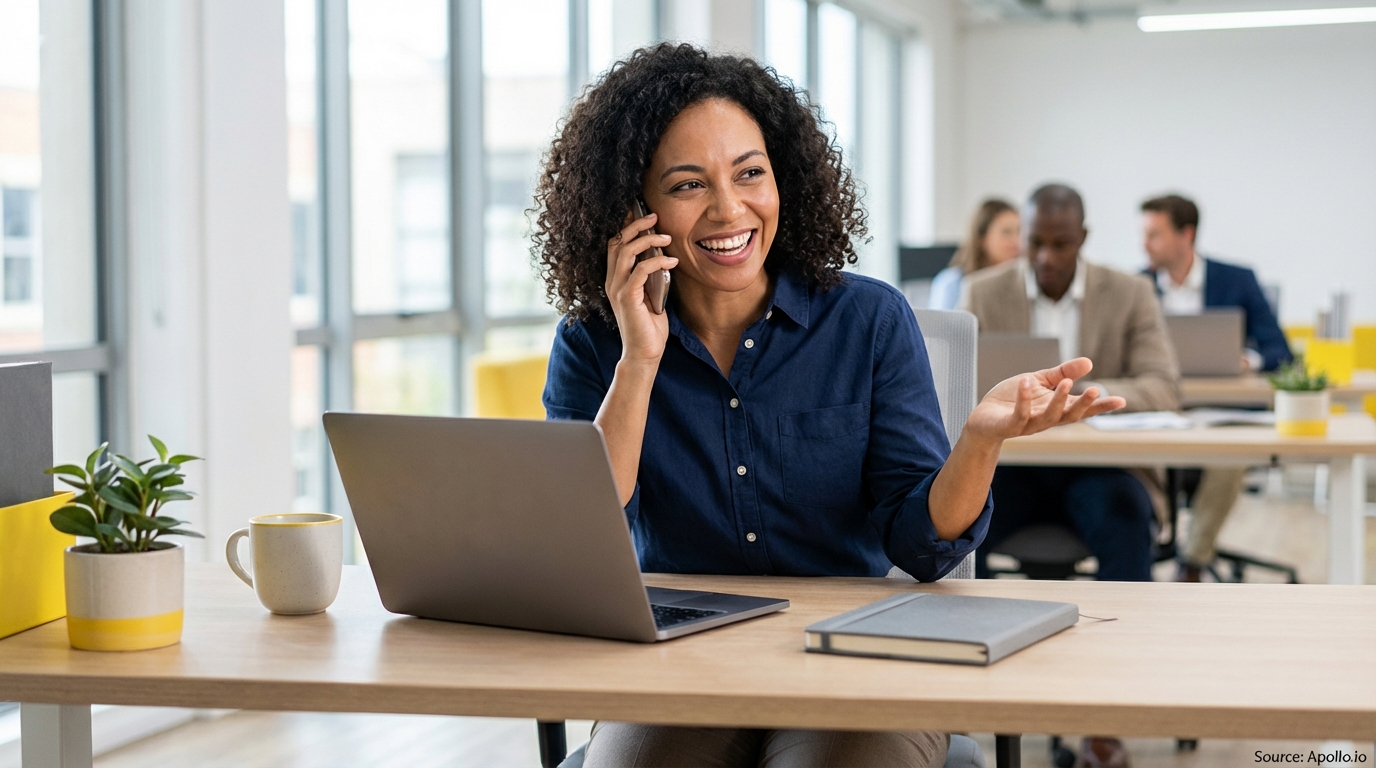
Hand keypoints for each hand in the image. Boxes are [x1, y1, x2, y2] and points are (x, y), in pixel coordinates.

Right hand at [605, 212, 676, 365]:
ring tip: (667, 238)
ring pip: (625, 251)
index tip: (644, 214)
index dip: (626, 226)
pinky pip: (640, 271)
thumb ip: (650, 276)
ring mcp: (617, 289)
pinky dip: (657, 262)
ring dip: (647, 240)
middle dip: (636, 225)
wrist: (644, 353)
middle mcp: (612, 281)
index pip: (614, 244)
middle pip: (617, 241)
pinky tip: (672, 262)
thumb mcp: (650, 295)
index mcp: (615, 278)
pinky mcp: (627, 298)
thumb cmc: (649, 326)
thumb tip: (663, 256)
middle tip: (655, 217)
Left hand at [964, 357, 1126, 442]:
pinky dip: (1024, 399)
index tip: (1121, 401)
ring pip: (1048, 417)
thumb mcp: (1040, 381)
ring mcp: (1028, 425)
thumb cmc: (1012, 400)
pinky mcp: (1009, 426)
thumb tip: (1089, 363)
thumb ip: (1062, 373)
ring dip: (1058, 400)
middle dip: (1083, 404)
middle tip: (1095, 390)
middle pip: (1070, 415)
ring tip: (1065, 382)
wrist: (983, 418)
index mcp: (1056, 409)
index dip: (1100, 406)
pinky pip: (1019, 415)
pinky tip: (1027, 382)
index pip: (1082, 409)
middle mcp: (1046, 419)